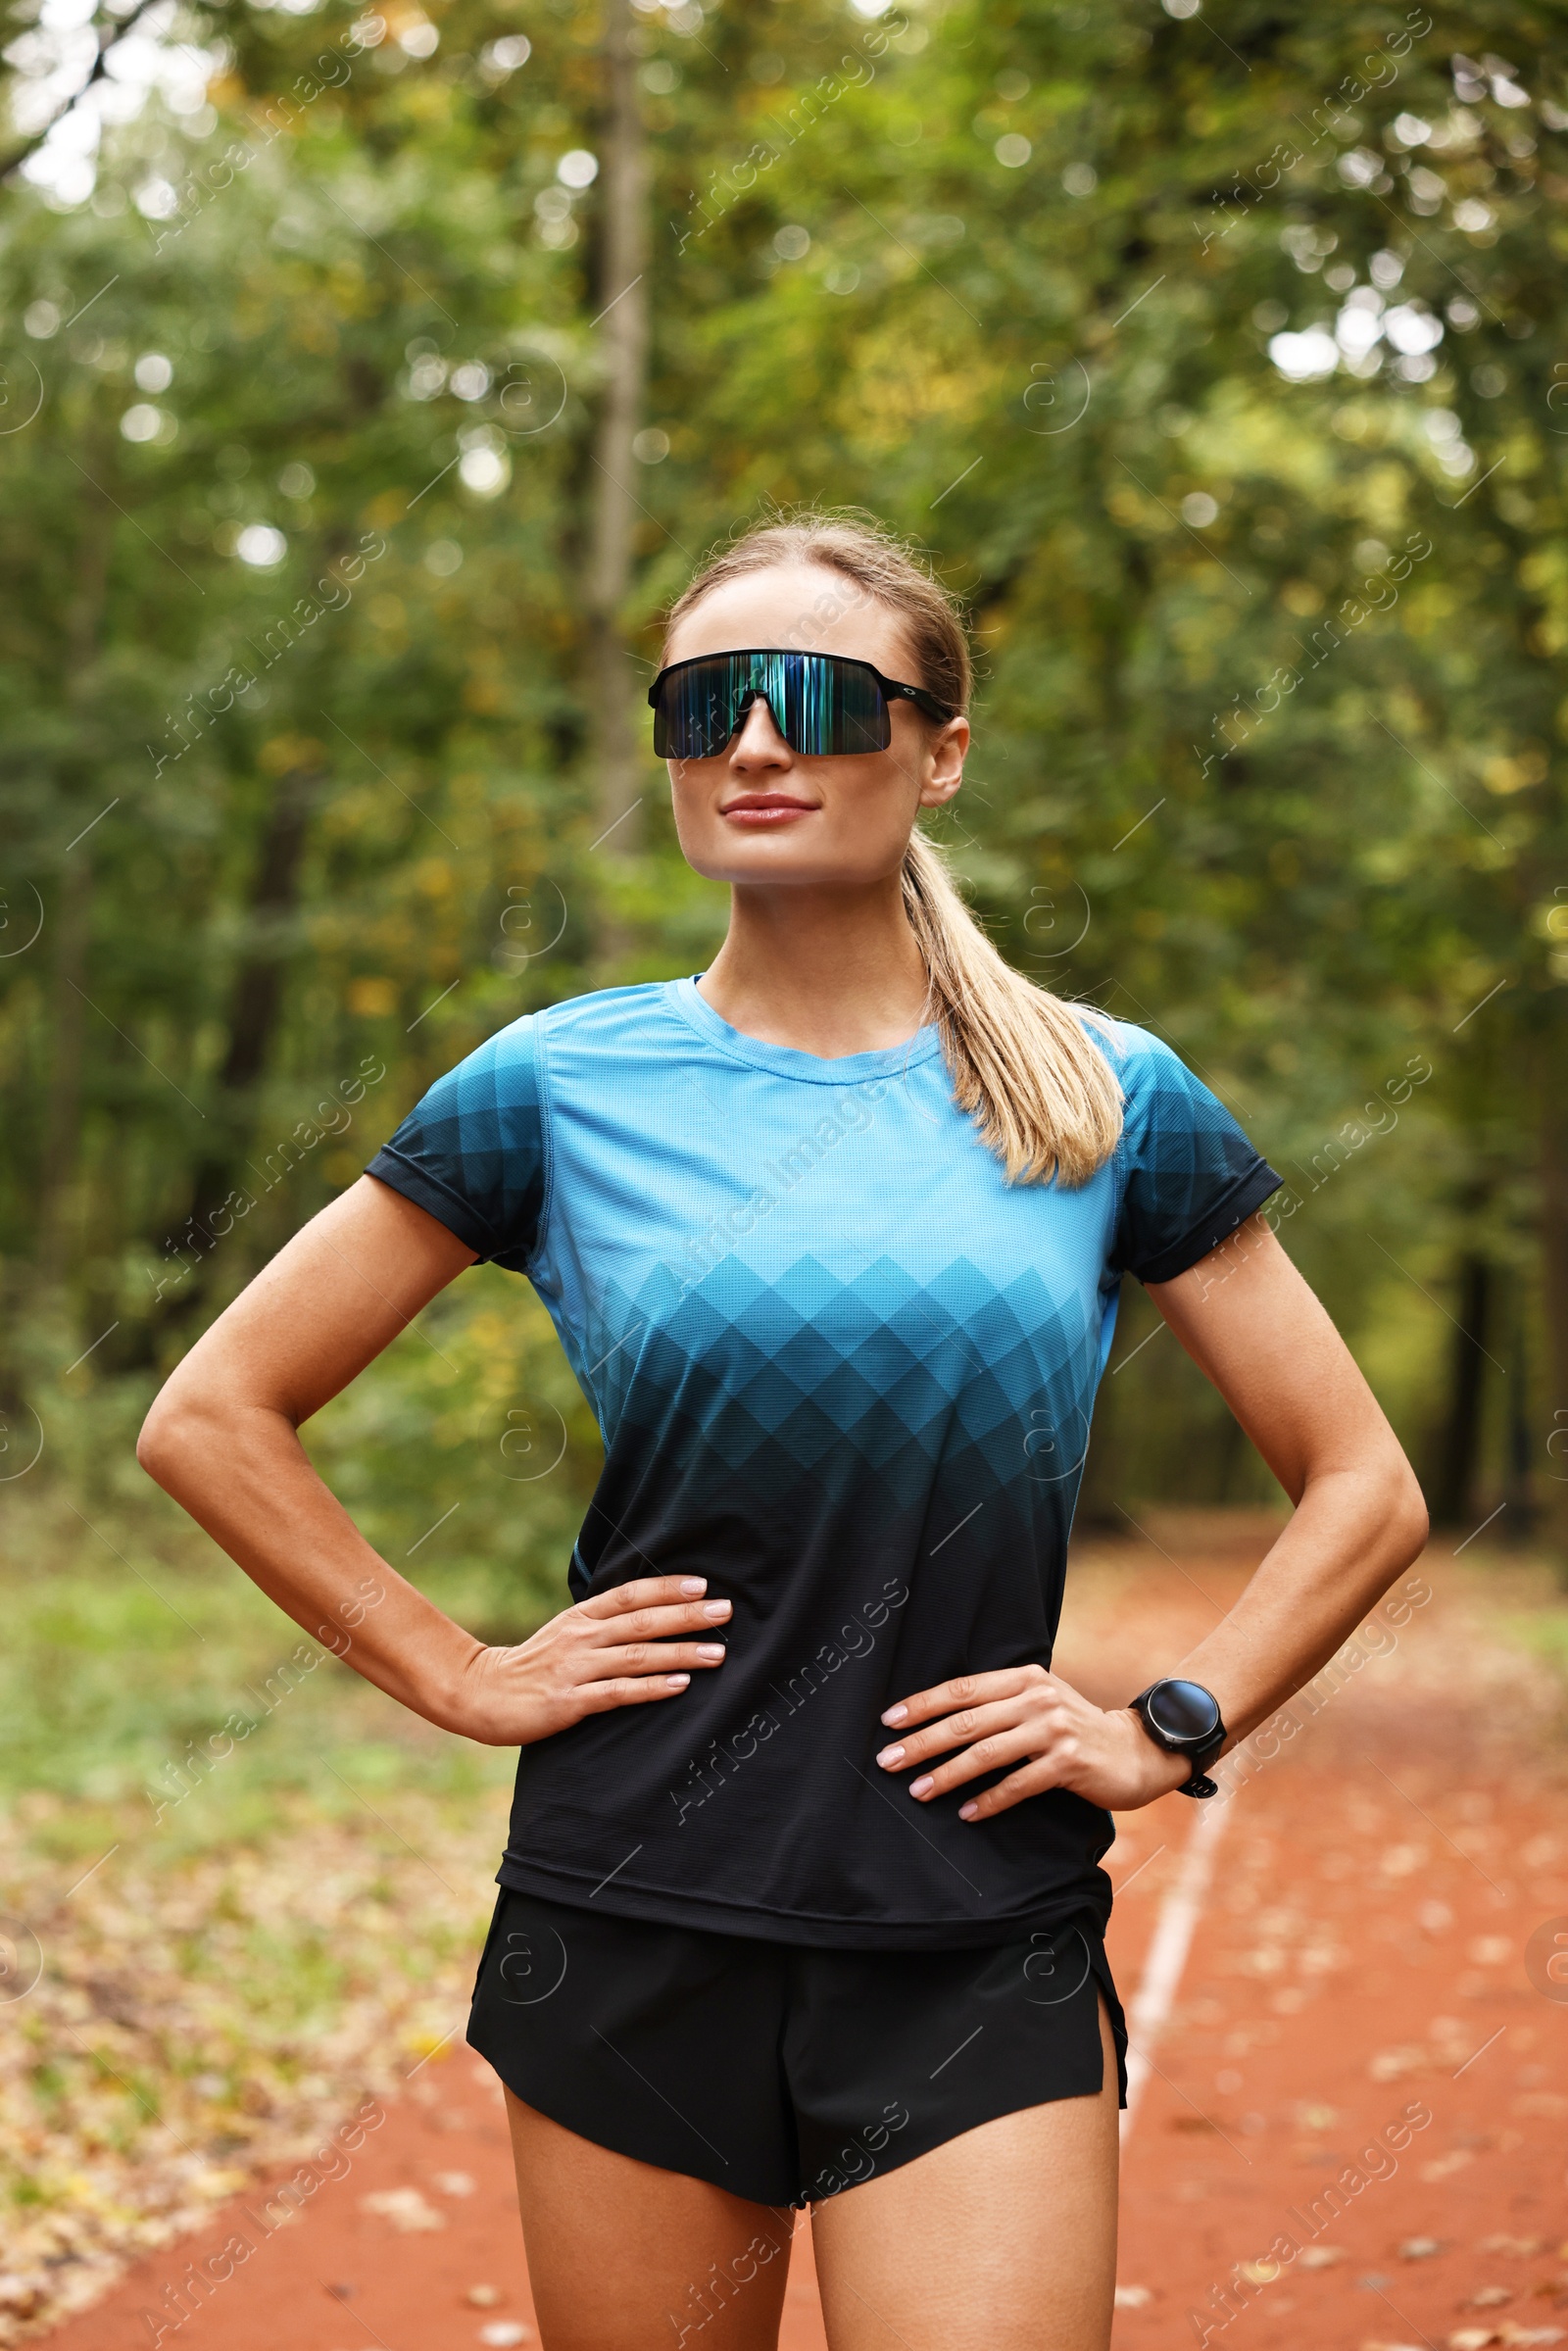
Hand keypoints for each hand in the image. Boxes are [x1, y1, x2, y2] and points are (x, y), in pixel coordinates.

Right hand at [449, 1575, 730, 1746]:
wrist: (483, 1694)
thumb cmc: (533, 1665)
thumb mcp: (565, 1633)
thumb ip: (601, 1623)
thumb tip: (649, 1612)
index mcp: (580, 1616)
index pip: (630, 1594)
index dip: (667, 1588)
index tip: (702, 1584)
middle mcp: (581, 1637)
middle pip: (642, 1621)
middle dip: (687, 1615)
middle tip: (725, 1611)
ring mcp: (576, 1668)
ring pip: (637, 1656)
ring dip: (681, 1653)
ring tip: (717, 1653)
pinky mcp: (570, 1701)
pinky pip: (619, 1692)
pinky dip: (652, 1687)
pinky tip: (680, 1685)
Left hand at [874, 1665, 1193, 1819]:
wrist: (1134, 1750)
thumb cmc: (1074, 1727)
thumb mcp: (1039, 1700)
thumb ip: (1001, 1703)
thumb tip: (940, 1718)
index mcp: (1023, 1677)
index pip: (962, 1689)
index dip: (923, 1704)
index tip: (889, 1721)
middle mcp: (1037, 1698)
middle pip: (966, 1722)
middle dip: (922, 1742)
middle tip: (888, 1761)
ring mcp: (1054, 1729)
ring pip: (986, 1754)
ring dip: (948, 1774)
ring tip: (918, 1791)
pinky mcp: (1069, 1762)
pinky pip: (1018, 1784)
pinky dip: (989, 1800)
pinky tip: (967, 1813)